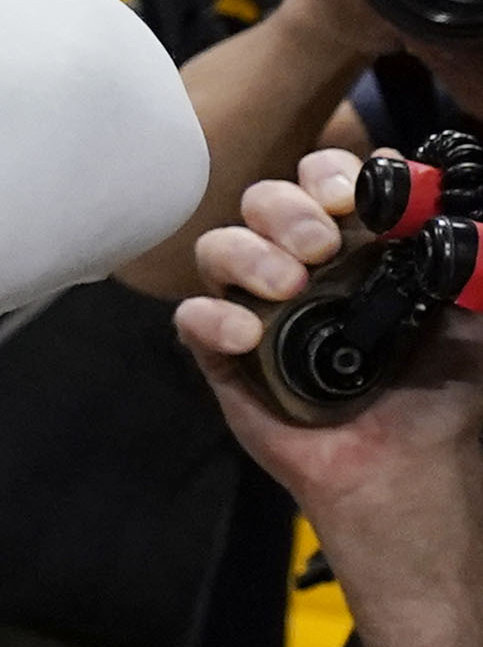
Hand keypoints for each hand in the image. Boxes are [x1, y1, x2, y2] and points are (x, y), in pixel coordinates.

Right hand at [182, 155, 482, 592]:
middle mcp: (301, 269)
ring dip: (248, 253)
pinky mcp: (223, 358)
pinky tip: (248, 336)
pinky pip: (191, 317)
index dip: (330, 174)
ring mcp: (256, 310)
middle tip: (321, 247)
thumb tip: (457, 211)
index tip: (354, 198)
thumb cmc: (442, 399)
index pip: (325, 182)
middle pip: (264, 200)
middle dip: (286, 209)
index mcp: (357, 249)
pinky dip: (213, 317)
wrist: (407, 472)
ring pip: (218, 246)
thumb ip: (469, 263)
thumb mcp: (473, 320)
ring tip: (287, 289)